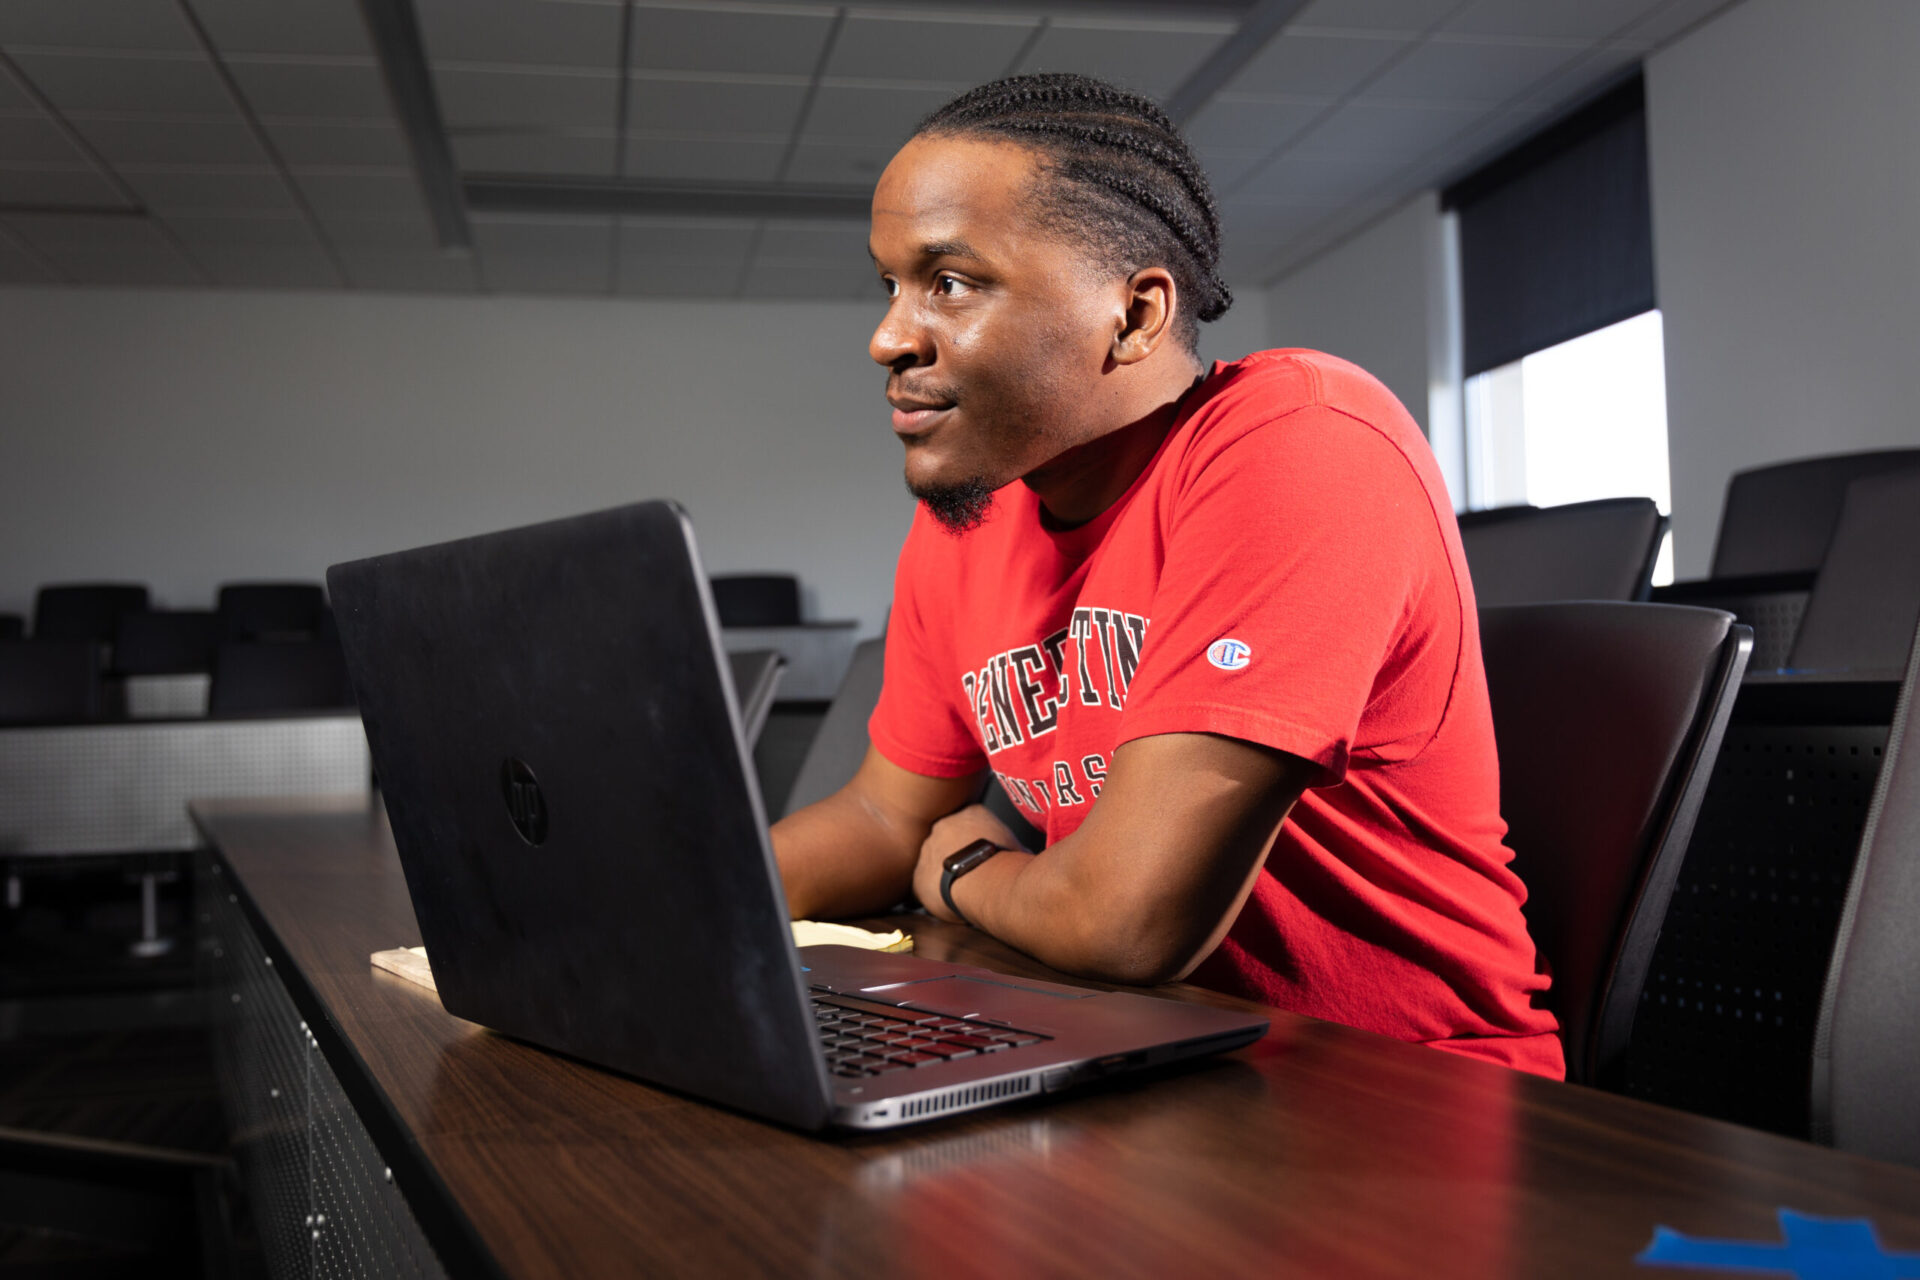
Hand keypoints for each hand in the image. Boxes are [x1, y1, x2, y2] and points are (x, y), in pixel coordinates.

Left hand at [913, 803, 1023, 922]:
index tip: (985, 853)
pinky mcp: (918, 875)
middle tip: (973, 872)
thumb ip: (1012, 847)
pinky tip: (949, 901)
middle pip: (949, 838)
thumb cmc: (1005, 864)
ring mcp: (928, 849)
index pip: (972, 821)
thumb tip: (1022, 856)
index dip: (979, 839)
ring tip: (963, 889)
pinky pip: (924, 884)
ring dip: (944, 872)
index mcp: (971, 813)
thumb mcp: (1017, 847)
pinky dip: (934, 893)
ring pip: (934, 861)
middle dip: (958, 853)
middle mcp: (944, 825)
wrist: (983, 881)